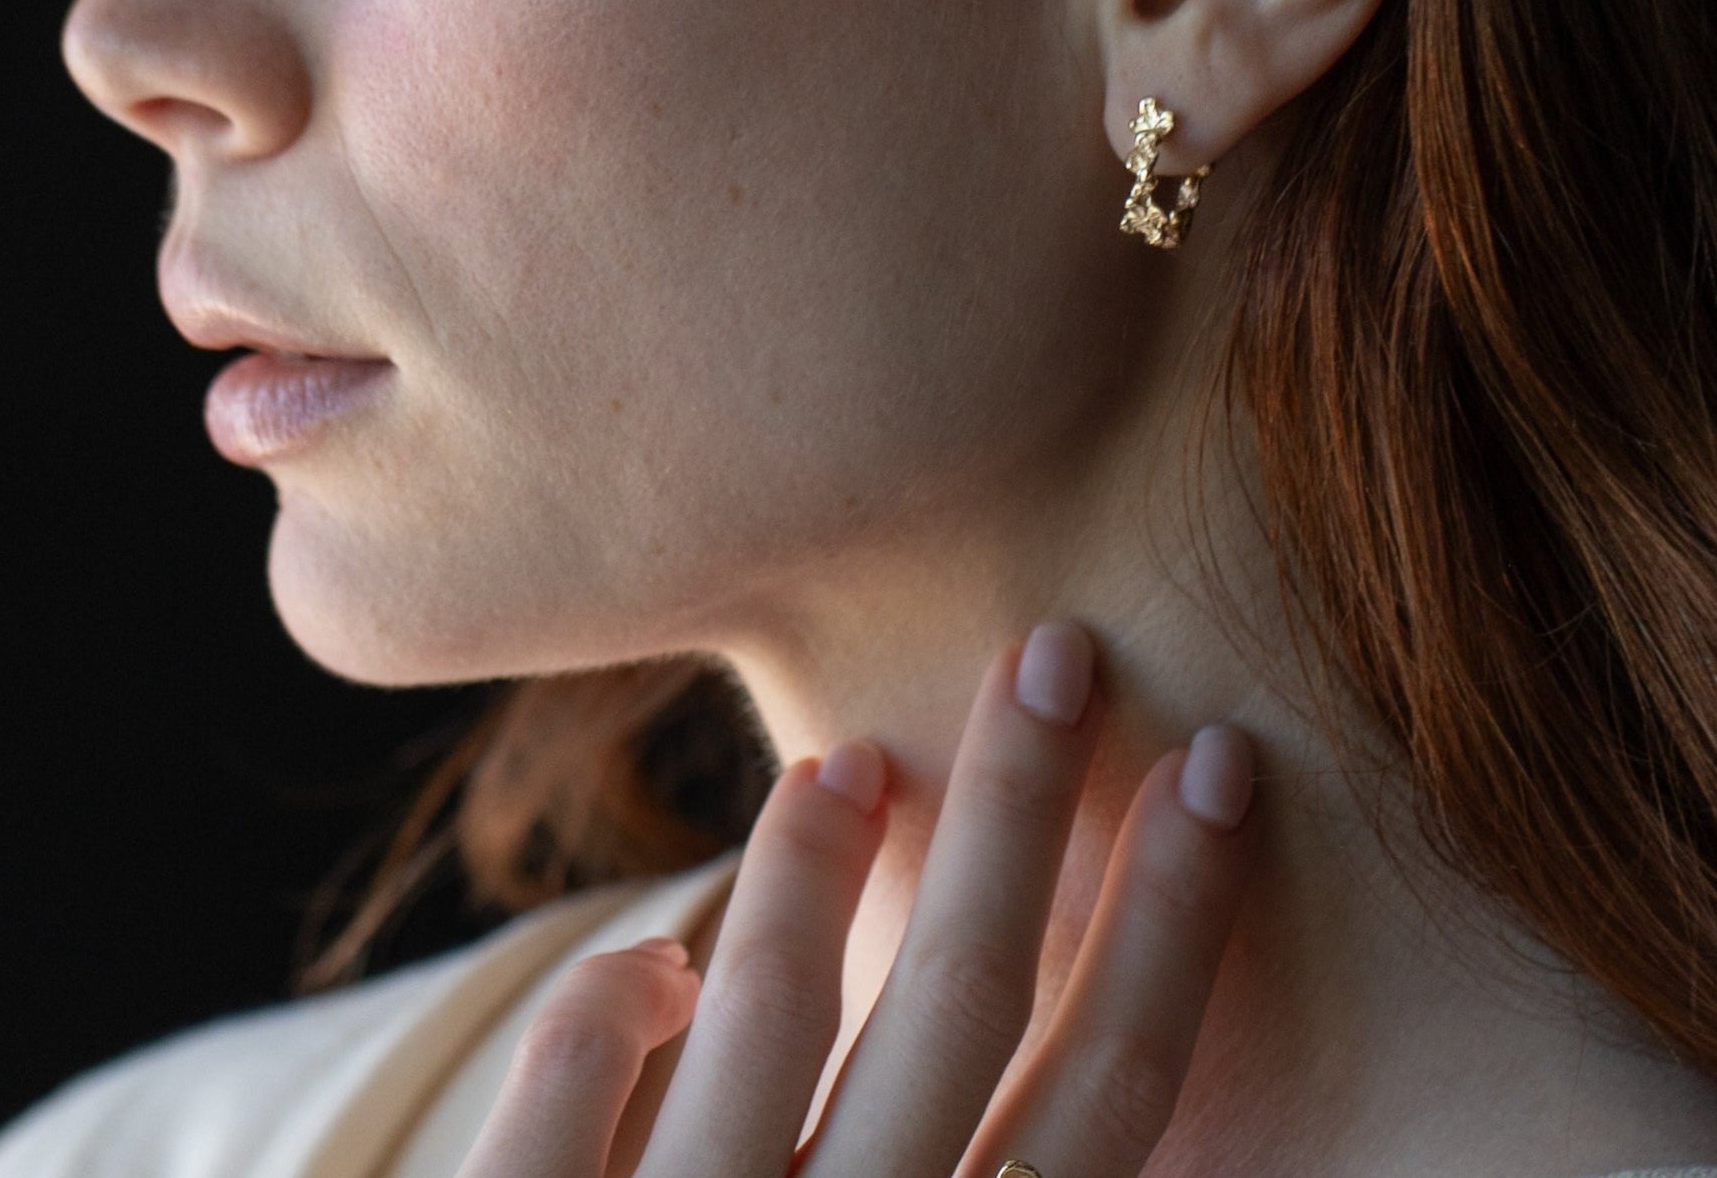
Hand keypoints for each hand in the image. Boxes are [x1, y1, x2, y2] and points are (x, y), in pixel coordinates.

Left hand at [453, 620, 1258, 1177]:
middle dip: (1022, 817)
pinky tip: (644, 965)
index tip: (1215, 764)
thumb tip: (1083, 1102)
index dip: (1172, 919)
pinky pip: (557, 1121)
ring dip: (804, 872)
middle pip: (959, 999)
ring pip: (767, 1014)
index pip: (1113, 1085)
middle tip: (1055, 649)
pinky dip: (600, 1023)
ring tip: (845, 761)